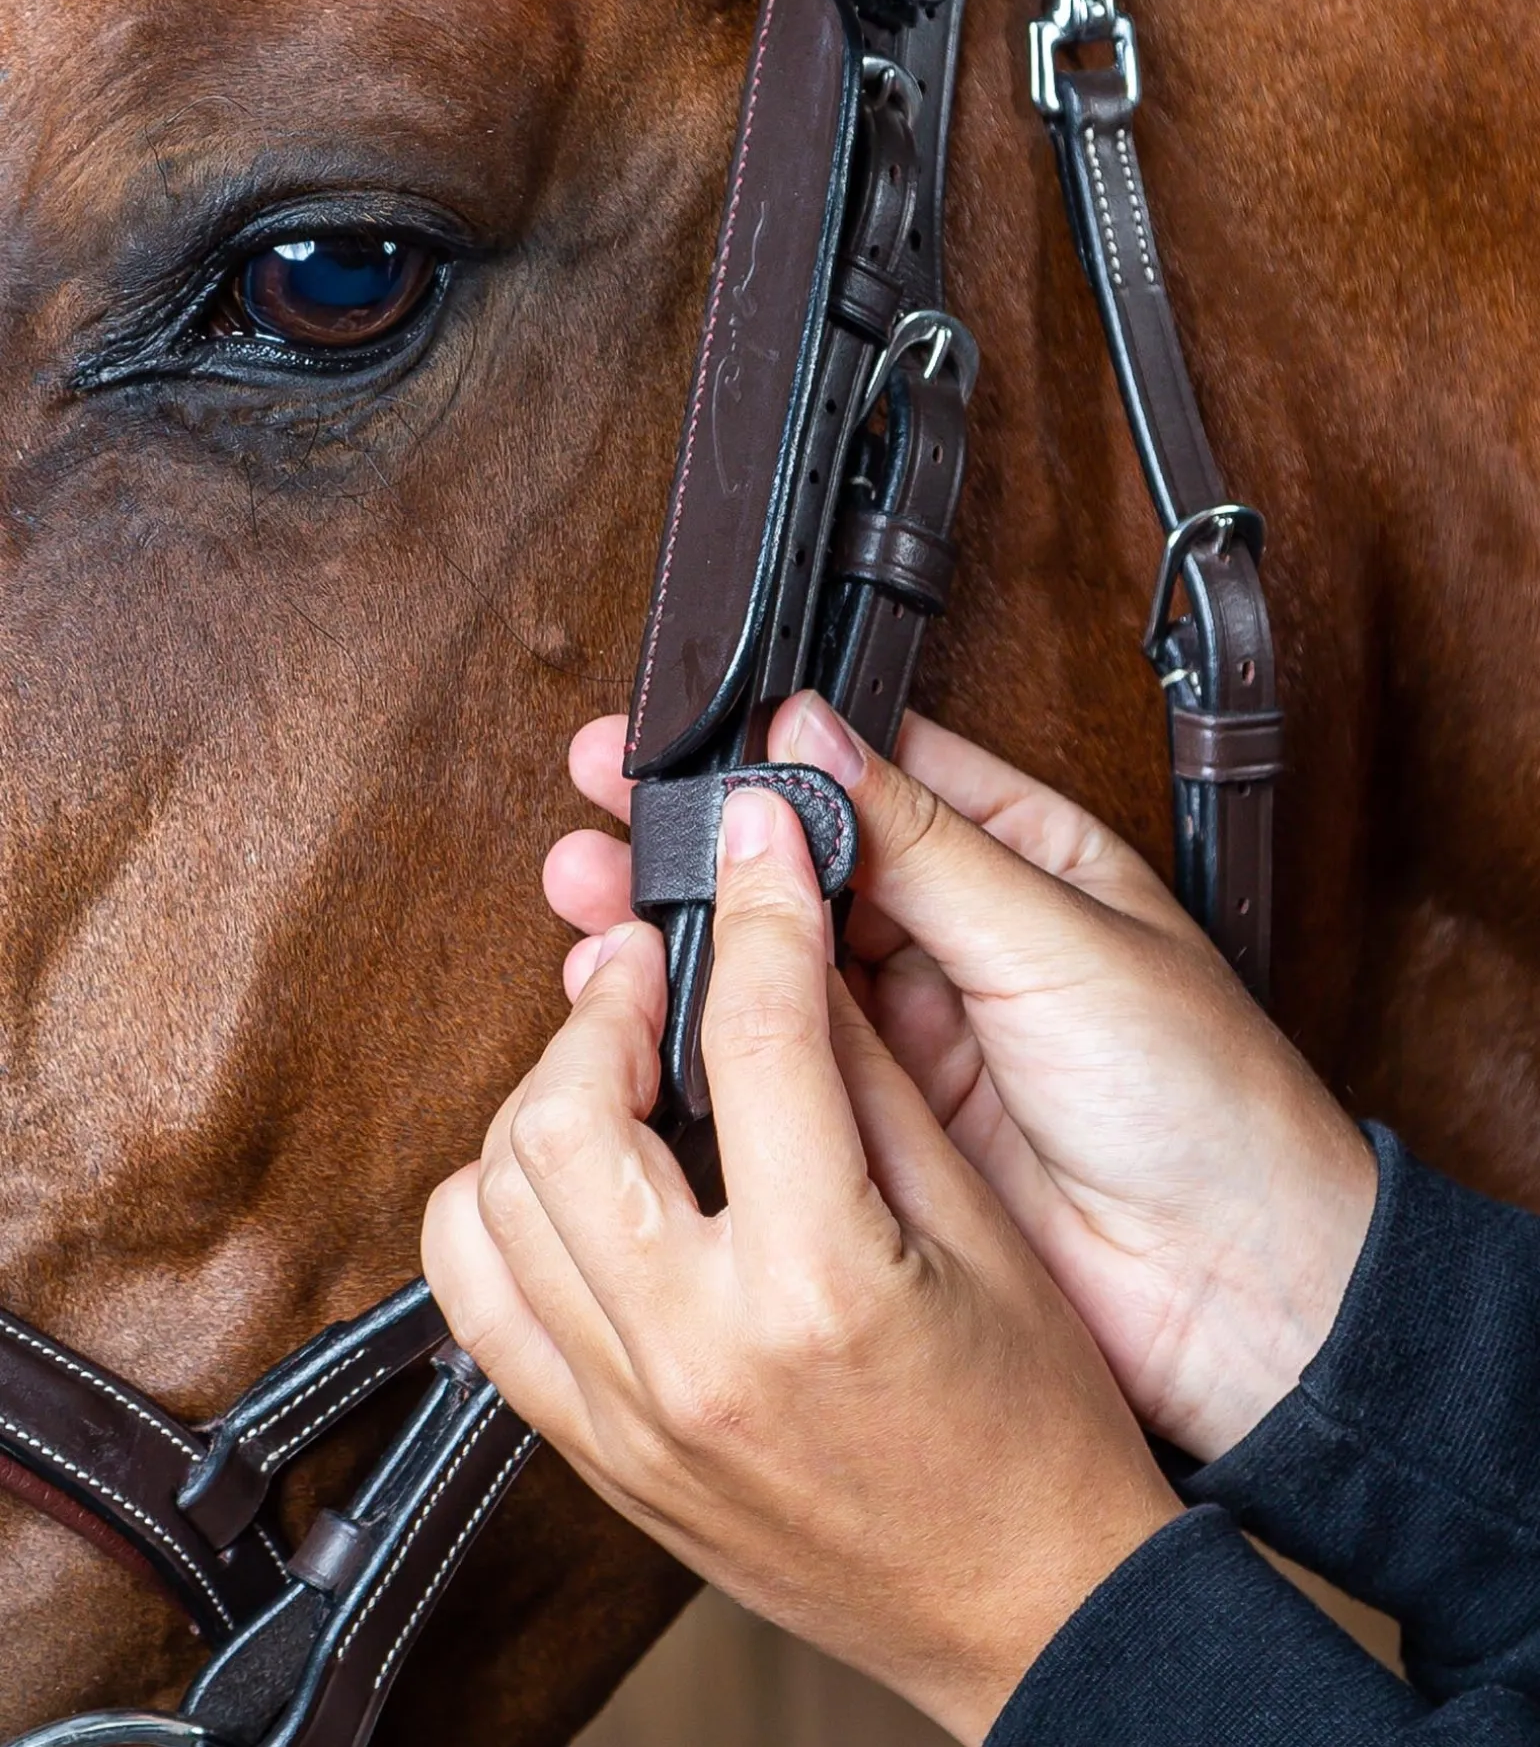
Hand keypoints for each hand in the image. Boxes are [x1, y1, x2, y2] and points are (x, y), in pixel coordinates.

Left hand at [424, 787, 1179, 1744]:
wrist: (1029, 1610)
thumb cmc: (1034, 1432)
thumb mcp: (974, 1225)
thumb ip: (862, 1071)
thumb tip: (787, 945)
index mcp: (815, 1283)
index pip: (750, 1031)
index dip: (756, 898)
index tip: (757, 834)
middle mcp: (693, 1354)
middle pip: (564, 1112)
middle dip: (605, 1003)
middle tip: (657, 969)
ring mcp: (627, 1417)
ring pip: (488, 1200)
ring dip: (539, 1100)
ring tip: (612, 1066)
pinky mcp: (598, 1457)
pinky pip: (479, 1309)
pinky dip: (499, 1213)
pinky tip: (574, 1179)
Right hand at [544, 697, 1377, 1462]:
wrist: (1241, 1300)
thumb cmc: (1204, 1099)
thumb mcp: (1057, 940)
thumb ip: (924, 843)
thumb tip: (812, 734)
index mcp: (1021, 854)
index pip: (870, 770)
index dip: (768, 750)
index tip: (673, 734)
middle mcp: (959, 932)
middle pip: (803, 860)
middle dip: (702, 834)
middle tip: (598, 806)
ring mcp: (917, 1032)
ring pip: (776, 958)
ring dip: (687, 925)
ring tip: (589, 894)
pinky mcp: (885, 1125)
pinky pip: (780, 1060)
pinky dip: (708, 1029)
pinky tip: (641, 1000)